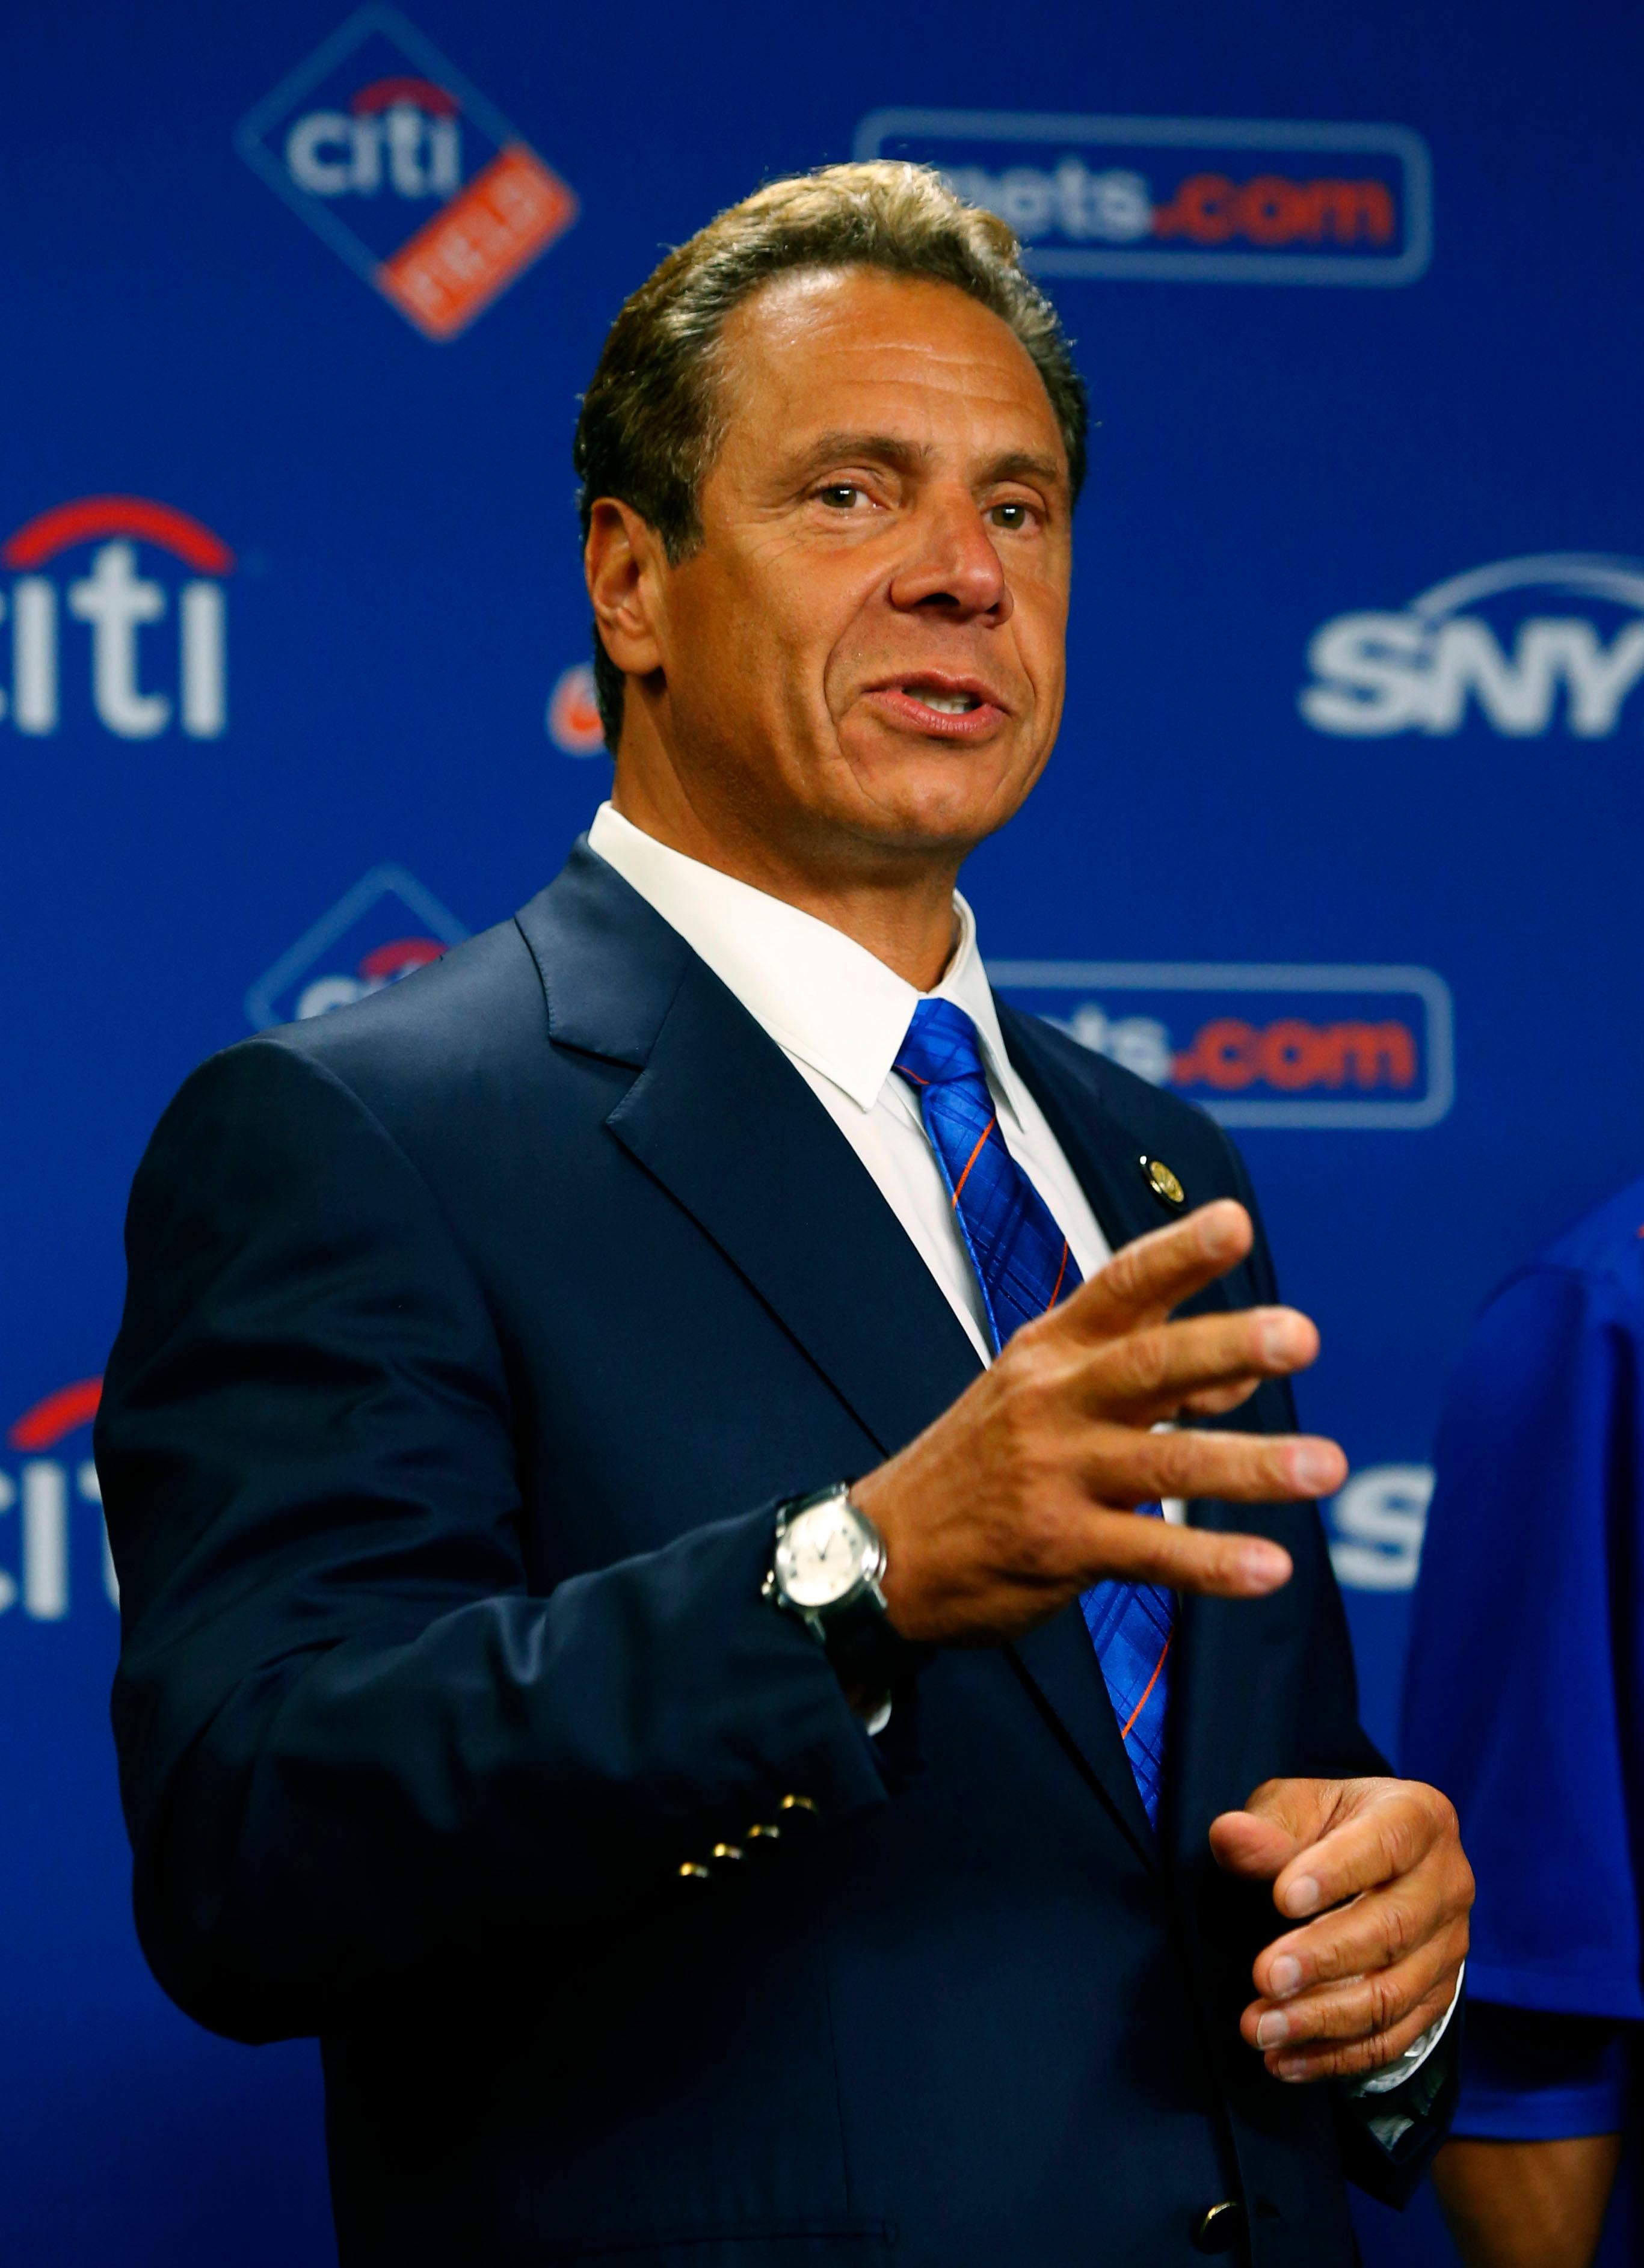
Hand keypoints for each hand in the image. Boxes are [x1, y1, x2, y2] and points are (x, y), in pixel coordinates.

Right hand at [851, 1199, 1346, 1644]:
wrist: (882, 1549)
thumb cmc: (983, 1460)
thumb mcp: (1044, 1392)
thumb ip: (1146, 1373)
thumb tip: (1247, 1371)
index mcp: (1051, 1350)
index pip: (1120, 1286)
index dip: (1178, 1253)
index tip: (1235, 1222)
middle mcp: (1053, 1401)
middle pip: (1148, 1364)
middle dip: (1226, 1346)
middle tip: (1301, 1335)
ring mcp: (1054, 1474)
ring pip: (1165, 1462)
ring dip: (1251, 1464)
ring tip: (1327, 1465)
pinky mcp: (1059, 1547)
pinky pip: (1150, 1553)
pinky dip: (1212, 1563)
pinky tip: (1270, 1567)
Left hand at [1210, 1776, 1472, 2082]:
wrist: (1369, 1865)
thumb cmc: (1323, 1829)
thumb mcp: (1293, 1809)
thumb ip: (1266, 1828)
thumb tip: (1228, 1835)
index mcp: (1418, 1818)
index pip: (1384, 1845)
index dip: (1336, 1873)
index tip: (1281, 1898)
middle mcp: (1447, 1883)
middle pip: (1392, 1928)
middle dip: (1323, 1958)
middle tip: (1262, 1977)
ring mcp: (1449, 1947)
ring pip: (1393, 1995)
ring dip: (1322, 2019)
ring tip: (1260, 2028)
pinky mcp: (1438, 1998)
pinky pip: (1393, 2040)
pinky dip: (1337, 2057)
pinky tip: (1285, 2061)